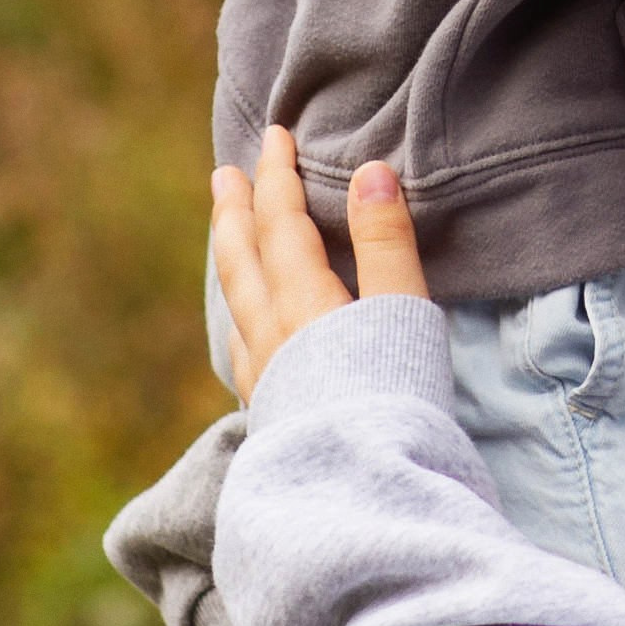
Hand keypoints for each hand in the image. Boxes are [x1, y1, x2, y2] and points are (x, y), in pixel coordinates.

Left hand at [214, 128, 431, 404]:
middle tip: (223, 173)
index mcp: (303, 301)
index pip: (281, 224)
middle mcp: (272, 333)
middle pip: (242, 259)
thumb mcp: (401, 309)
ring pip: (236, 302)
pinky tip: (247, 326)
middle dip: (235, 210)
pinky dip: (241, 312)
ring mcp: (266, 376)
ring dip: (230, 257)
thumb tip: (369, 170)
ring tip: (228, 236)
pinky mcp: (273, 411)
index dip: (278, 176)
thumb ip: (386, 241)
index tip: (274, 136)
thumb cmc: (393, 395)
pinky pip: (242, 341)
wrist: (361, 489)